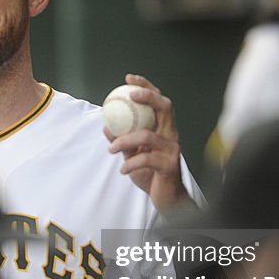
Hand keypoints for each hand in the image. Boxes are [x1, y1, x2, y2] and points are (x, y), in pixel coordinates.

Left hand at [105, 74, 193, 216]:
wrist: (168, 199)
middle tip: (129, 96)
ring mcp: (173, 149)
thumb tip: (105, 126)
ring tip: (111, 150)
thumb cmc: (151, 174)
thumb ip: (122, 141)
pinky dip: (130, 163)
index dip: (146, 87)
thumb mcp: (133, 156)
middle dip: (148, 97)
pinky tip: (122, 170)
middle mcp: (171, 135)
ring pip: (147, 136)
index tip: (129, 79)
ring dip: (124, 141)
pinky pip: (146, 159)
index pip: (159, 101)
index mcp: (164, 129)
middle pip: (165, 107)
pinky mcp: (170, 165)